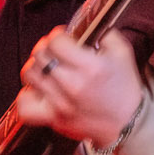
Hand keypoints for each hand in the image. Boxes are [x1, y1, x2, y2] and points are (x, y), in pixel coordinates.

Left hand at [17, 26, 143, 148]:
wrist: (128, 125)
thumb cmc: (125, 88)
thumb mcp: (123, 53)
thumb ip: (106, 34)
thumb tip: (83, 29)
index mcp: (90, 67)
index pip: (56, 41)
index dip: (58, 35)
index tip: (64, 39)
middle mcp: (73, 85)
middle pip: (40, 55)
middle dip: (47, 48)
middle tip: (55, 52)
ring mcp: (60, 104)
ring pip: (30, 75)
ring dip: (36, 67)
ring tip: (46, 69)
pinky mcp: (54, 119)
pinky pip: (25, 106)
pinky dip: (27, 96)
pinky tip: (39, 91)